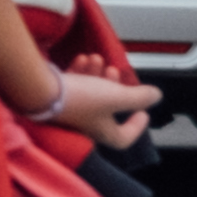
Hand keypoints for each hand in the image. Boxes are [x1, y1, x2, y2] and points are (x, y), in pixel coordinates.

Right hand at [37, 62, 157, 152]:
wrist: (40, 90)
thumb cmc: (81, 98)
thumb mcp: (117, 96)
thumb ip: (139, 97)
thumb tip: (156, 97)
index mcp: (103, 131)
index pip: (124, 138)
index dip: (137, 127)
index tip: (143, 112)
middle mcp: (86, 124)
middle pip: (107, 111)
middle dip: (115, 88)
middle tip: (114, 72)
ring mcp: (71, 112)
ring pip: (91, 94)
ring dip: (97, 75)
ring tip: (97, 59)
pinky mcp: (57, 98)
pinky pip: (74, 86)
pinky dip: (81, 72)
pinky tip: (82, 59)